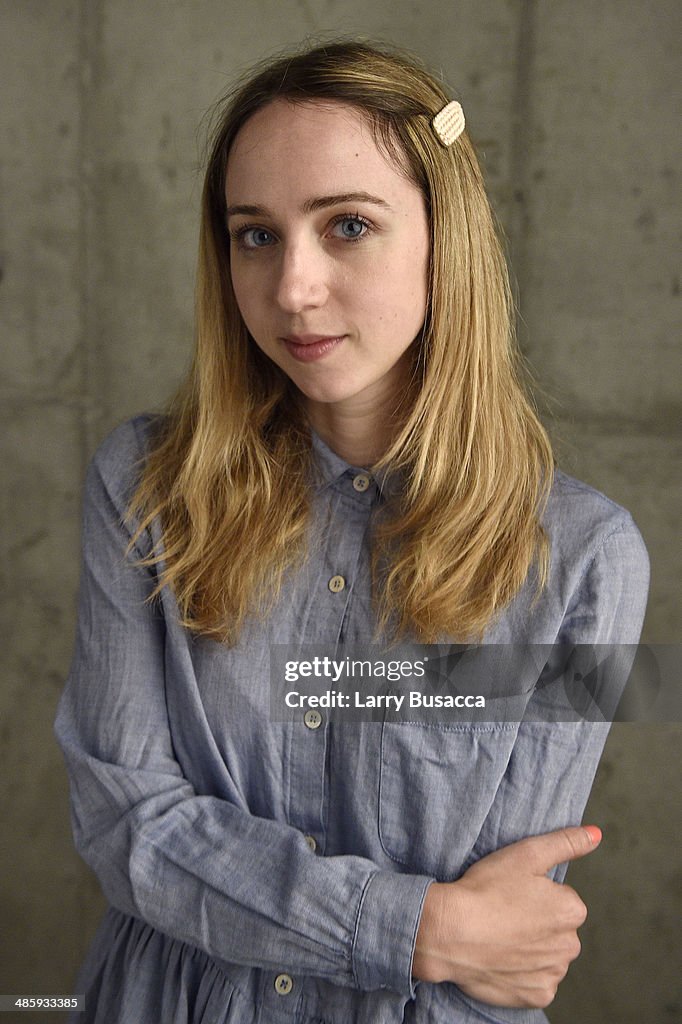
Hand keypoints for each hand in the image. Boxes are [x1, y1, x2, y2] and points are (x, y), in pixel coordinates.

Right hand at [412, 825, 601, 1008]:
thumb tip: (595, 834)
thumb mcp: (526, 854)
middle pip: (556, 929)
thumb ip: (566, 843)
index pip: (560, 898)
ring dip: (530, 948)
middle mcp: (570, 945)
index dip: (534, 893)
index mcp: (572, 910)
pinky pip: (535, 981)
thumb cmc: (486, 889)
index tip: (512, 893)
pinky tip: (502, 958)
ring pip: (546, 955)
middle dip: (537, 922)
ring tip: (500, 935)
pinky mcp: (536, 995)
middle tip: (504, 913)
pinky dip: (522, 973)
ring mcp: (553, 973)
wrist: (451, 932)